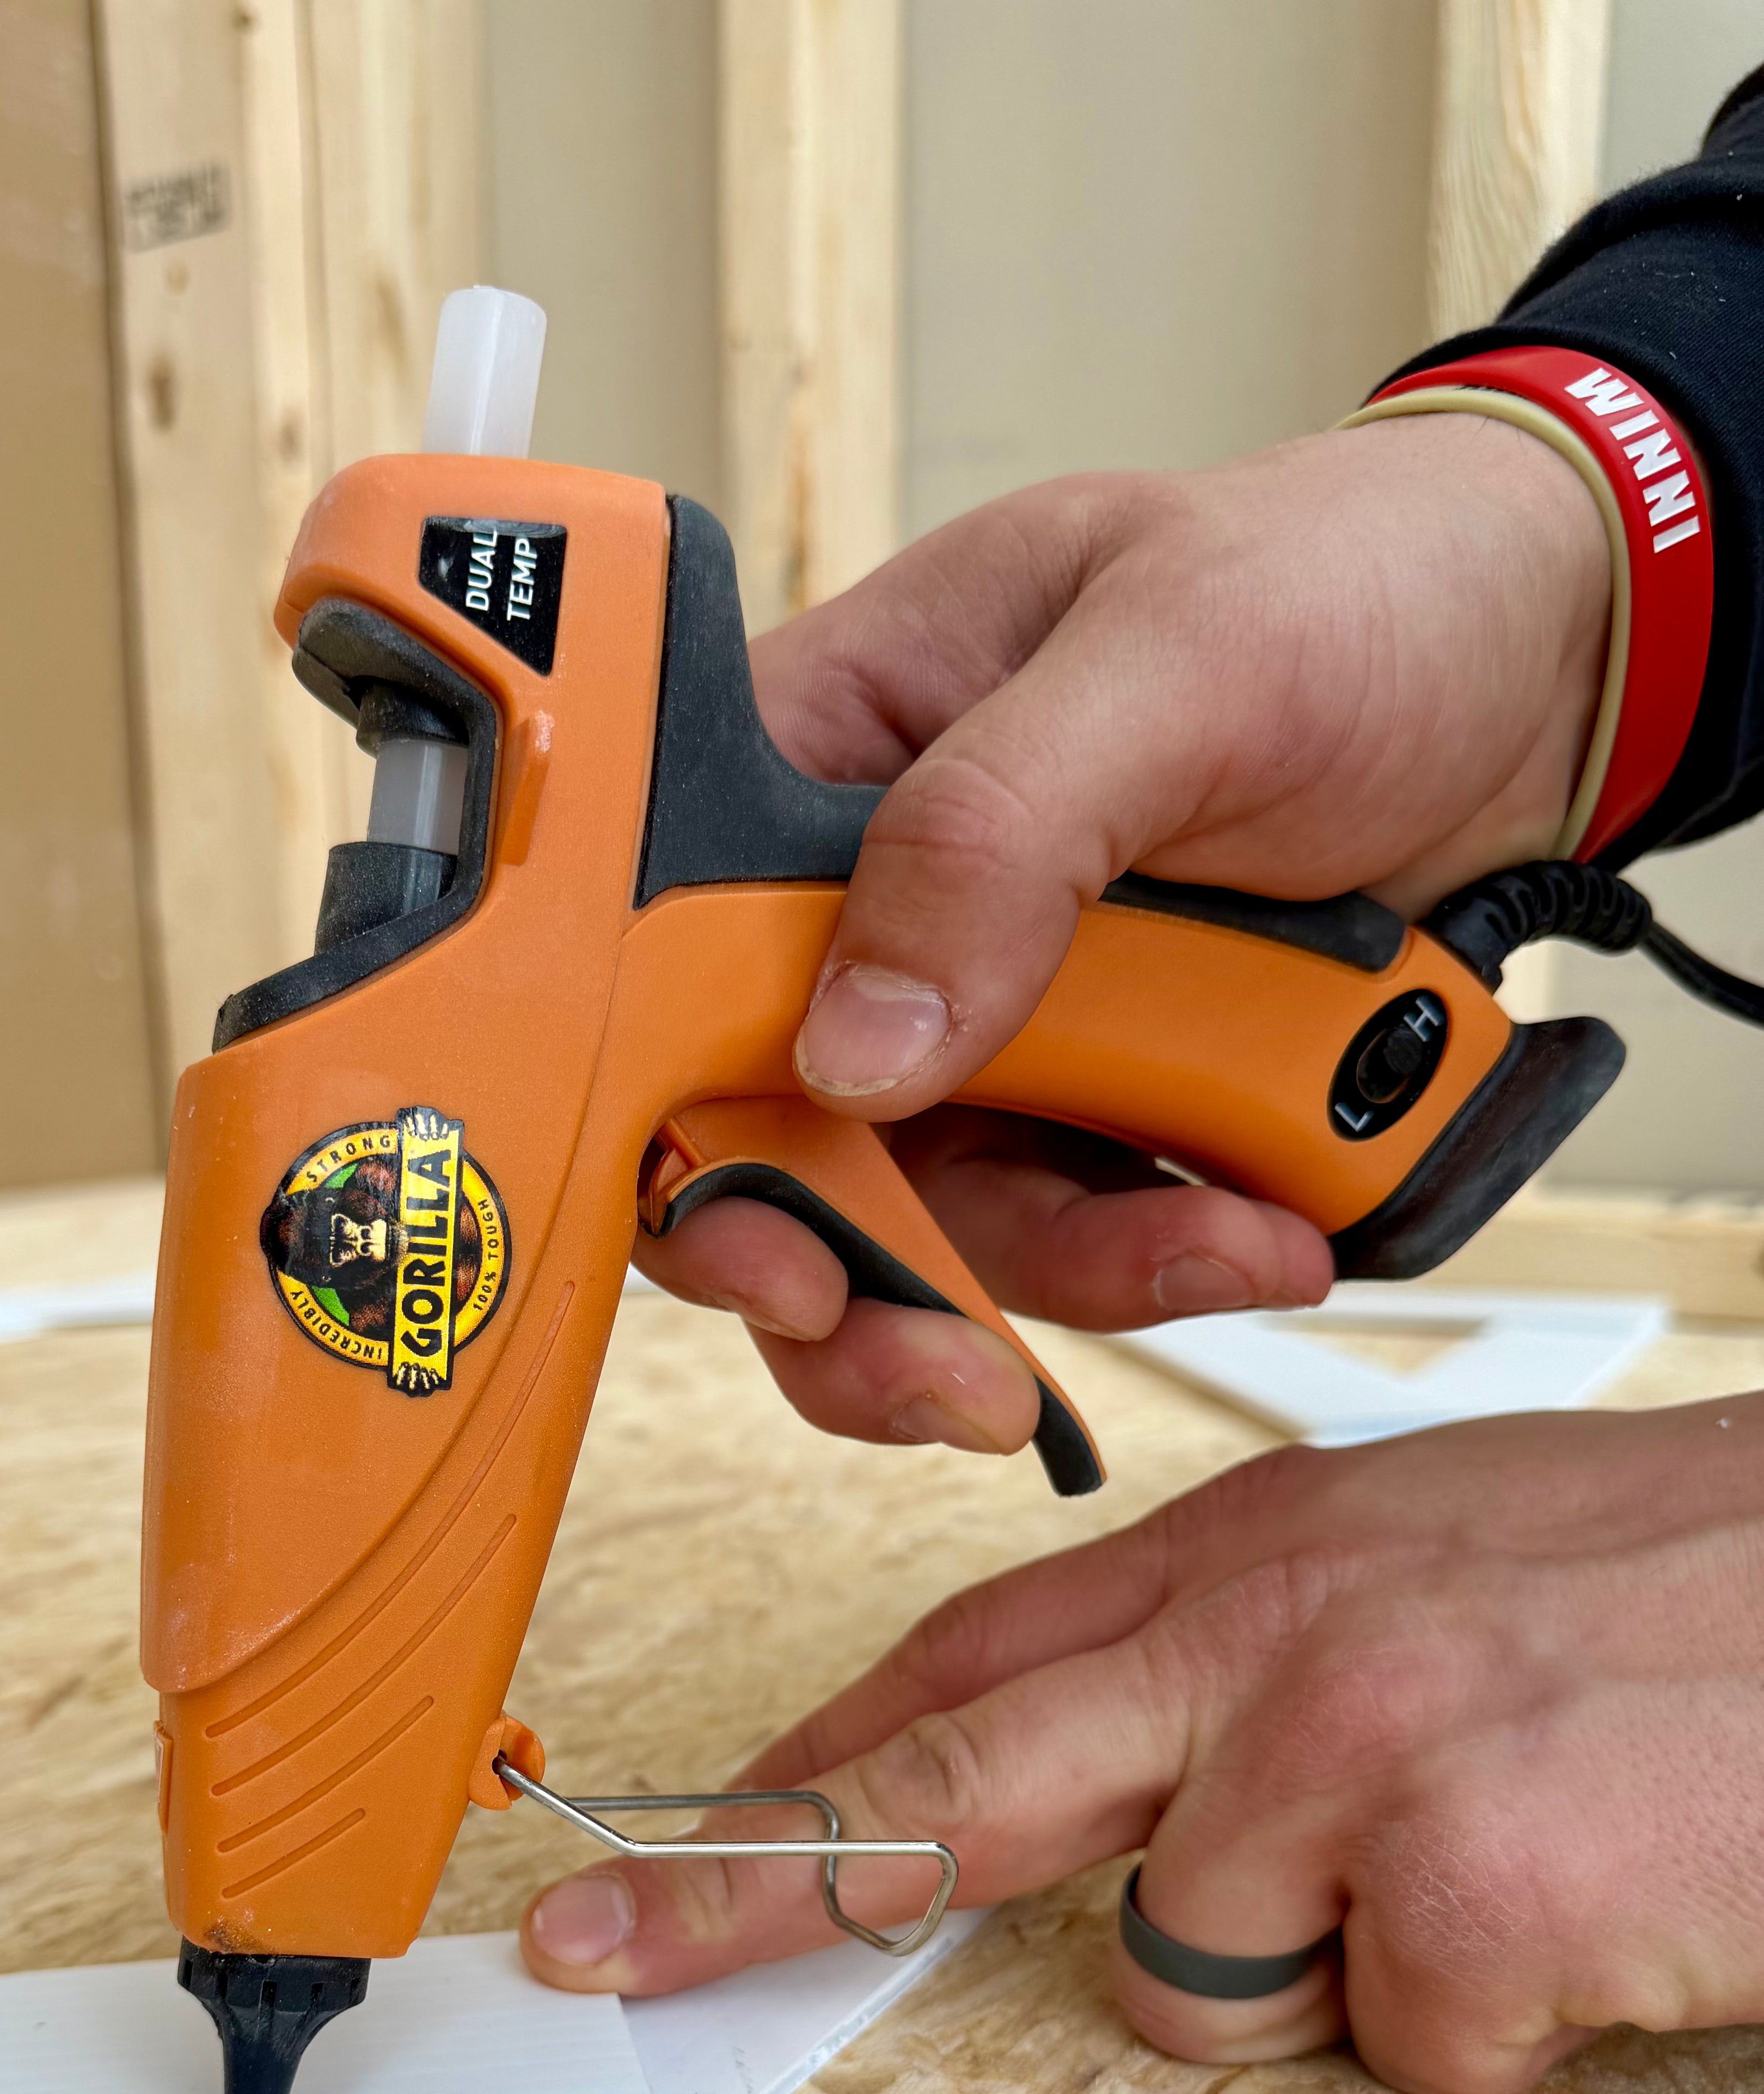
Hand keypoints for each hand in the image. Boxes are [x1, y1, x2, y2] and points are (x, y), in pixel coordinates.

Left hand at [519, 1400, 1763, 2093]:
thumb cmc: (1690, 1596)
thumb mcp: (1439, 1571)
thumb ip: (1253, 1669)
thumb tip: (1124, 1815)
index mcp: (1257, 1553)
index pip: (961, 1659)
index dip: (801, 1759)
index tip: (659, 1837)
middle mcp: (1272, 1635)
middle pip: (945, 1780)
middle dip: (752, 1879)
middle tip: (602, 1951)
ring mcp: (1356, 1755)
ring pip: (1209, 1982)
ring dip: (1346, 1979)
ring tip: (1511, 1873)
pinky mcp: (1466, 1891)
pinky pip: (1403, 2048)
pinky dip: (1499, 2026)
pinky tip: (1597, 1917)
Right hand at [643, 413, 1612, 1448]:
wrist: (1552, 666)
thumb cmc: (1357, 584)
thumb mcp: (1177, 662)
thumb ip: (997, 833)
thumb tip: (856, 1044)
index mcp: (823, 758)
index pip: (669, 966)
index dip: (689, 1128)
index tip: (769, 1251)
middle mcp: (871, 911)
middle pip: (780, 1146)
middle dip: (868, 1285)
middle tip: (955, 1380)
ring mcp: (985, 1021)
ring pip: (936, 1225)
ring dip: (1071, 1281)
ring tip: (1236, 1249)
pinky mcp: (1094, 1103)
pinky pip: (1076, 1236)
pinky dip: (1166, 1260)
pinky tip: (1275, 1229)